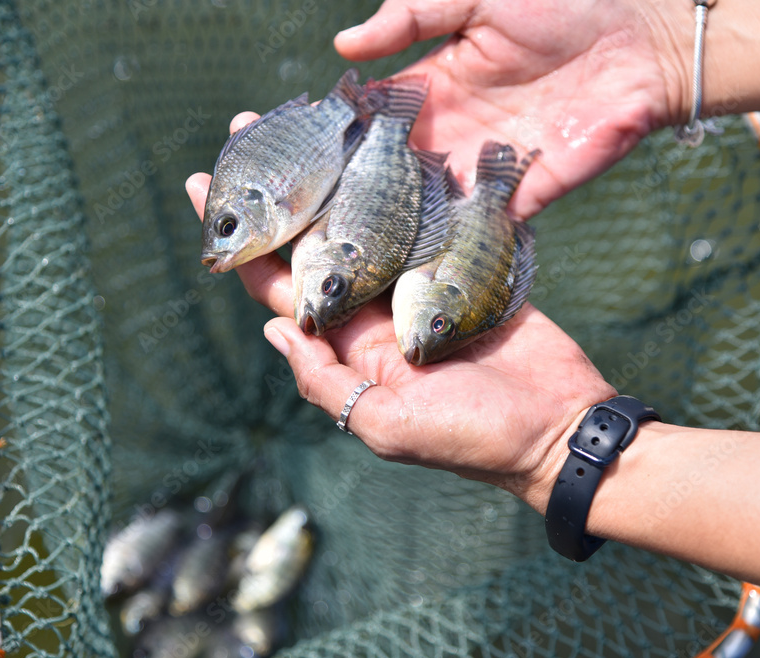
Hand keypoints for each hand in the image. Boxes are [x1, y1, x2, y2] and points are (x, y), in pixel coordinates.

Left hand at [186, 122, 616, 511]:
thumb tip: (273, 331)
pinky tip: (385, 142)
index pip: (279, 288)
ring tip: (309, 119)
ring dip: (337, 171)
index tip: (201, 185)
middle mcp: (375, 311)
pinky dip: (407, 183)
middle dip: (281, 188)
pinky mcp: (464, 266)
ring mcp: (419, 285)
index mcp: (348, 348)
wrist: (558, 425)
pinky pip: (426, 219)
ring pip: (366, 219)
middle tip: (248, 123)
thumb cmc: (473, 437)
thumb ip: (327, 380)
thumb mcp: (388, 424)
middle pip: (315, 239)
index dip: (241, 242)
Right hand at [333, 0, 686, 219]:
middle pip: (397, 169)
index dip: (344, 134)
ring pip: (431, 202)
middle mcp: (455, 130)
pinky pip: (483, 224)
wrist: (641, 40)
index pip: (378, 115)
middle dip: (364, 192)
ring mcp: (488, 165)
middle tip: (321, 220)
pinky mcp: (527, 192)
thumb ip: (411, 16)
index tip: (303, 160)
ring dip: (402, 224)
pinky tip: (420, 263)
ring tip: (357, 252)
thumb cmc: (563, 3)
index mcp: (438, 82)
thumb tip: (344, 44)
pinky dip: (455, 241)